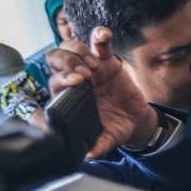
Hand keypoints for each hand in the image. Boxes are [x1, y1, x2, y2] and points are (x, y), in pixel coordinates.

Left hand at [46, 28, 157, 156]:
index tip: (74, 85)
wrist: (136, 121)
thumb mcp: (106, 140)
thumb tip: (89, 155)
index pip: (54, 84)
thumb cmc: (115, 128)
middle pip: (56, 60)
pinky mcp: (106, 61)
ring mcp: (89, 68)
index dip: (60, 81)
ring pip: (71, 48)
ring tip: (94, 67)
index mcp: (68, 97)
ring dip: (79, 53)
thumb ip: (97, 146)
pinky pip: (99, 44)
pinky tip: (103, 35)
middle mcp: (74, 79)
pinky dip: (99, 36)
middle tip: (83, 76)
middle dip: (66, 64)